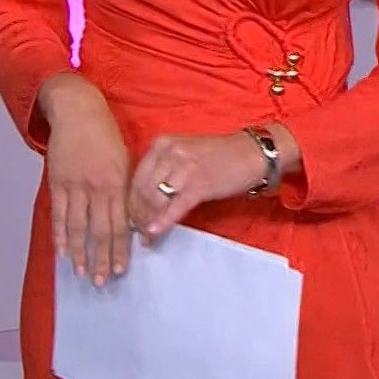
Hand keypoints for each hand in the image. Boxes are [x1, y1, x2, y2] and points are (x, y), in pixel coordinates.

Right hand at [38, 73, 132, 285]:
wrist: (78, 111)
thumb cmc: (105, 135)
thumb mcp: (123, 160)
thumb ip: (124, 190)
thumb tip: (128, 220)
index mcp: (118, 182)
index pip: (121, 223)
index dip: (121, 249)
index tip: (121, 269)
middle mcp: (98, 187)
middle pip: (100, 230)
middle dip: (102, 258)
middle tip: (102, 281)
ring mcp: (75, 185)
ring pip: (78, 226)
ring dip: (80, 252)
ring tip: (82, 273)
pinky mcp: (58, 181)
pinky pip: (58, 213)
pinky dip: (59, 234)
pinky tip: (62, 251)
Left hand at [128, 130, 270, 243]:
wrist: (251, 154)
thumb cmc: (218, 156)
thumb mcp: (183, 153)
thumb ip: (162, 168)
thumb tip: (143, 197)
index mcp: (162, 143)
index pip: (137, 176)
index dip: (130, 200)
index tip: (128, 217)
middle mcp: (170, 152)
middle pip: (142, 189)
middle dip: (137, 214)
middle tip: (136, 231)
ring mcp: (184, 168)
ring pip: (155, 199)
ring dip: (148, 221)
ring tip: (146, 236)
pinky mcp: (199, 185)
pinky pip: (175, 207)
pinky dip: (162, 221)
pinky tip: (154, 233)